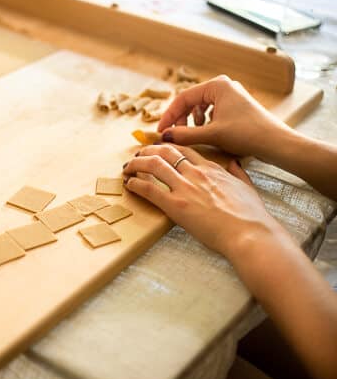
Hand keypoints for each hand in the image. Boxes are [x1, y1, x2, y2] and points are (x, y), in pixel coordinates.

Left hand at [122, 144, 284, 259]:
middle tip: (137, 155)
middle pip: (165, 152)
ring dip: (136, 164)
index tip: (157, 149)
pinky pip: (149, 189)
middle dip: (147, 151)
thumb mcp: (246, 186)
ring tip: (127, 167)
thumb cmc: (251, 215)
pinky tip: (129, 184)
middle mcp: (196, 173)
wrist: (250, 232)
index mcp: (211, 168)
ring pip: (153, 165)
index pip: (183, 150)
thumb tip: (234, 163)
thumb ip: (237, 172)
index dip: (166, 147)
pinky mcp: (176, 206)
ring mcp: (185, 188)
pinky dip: (135, 184)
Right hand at [157, 75, 292, 160]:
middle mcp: (223, 86)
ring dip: (192, 121)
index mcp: (217, 85)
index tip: (160, 131)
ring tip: (193, 134)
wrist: (275, 142)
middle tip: (175, 135)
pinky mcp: (235, 106)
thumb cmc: (246, 133)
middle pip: (191, 101)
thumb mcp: (211, 134)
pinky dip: (204, 122)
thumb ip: (184, 135)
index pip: (183, 98)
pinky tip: (207, 132)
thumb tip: (163, 137)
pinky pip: (211, 111)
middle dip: (180, 119)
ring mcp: (230, 96)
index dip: (169, 115)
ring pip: (200, 107)